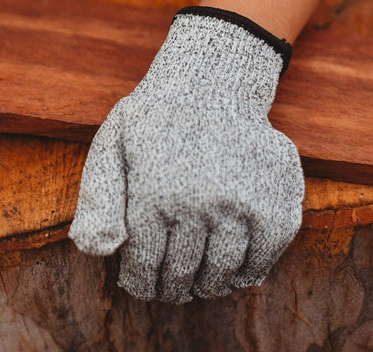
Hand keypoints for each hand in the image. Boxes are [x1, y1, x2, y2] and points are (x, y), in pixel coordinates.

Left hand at [68, 7, 303, 302]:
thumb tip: (97, 251)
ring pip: (224, 270)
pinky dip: (251, 271)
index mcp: (153, 194)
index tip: (140, 285)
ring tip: (201, 284)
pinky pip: (266, 254)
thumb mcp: (110, 147)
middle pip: (184, 273)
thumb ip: (98, 200)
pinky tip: (237, 271)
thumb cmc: (152, 123)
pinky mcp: (276, 201)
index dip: (141, 283)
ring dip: (210, 285)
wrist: (209, 82)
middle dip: (172, 287)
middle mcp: (198, 203)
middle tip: (170, 289)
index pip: (146, 266)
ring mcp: (241, 204)